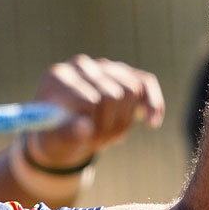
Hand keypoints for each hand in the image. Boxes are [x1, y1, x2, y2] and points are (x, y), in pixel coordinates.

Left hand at [25, 55, 164, 169]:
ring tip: (110, 137)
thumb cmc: (56, 136)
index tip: (89, 144)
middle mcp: (80, 65)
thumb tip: (85, 127)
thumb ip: (66, 135)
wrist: (63, 131)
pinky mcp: (123, 72)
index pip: (89, 100)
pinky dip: (153, 104)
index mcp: (57, 77)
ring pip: (131, 90)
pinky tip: (152, 123)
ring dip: (125, 121)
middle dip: (110, 127)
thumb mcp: (55, 142)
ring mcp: (102, 66)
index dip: (94, 127)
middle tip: (98, 144)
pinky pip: (145, 83)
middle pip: (112, 95)